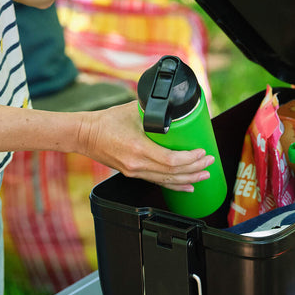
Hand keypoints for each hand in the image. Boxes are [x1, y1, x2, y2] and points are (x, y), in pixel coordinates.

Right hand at [78, 101, 214, 190]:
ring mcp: (135, 172)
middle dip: (196, 168)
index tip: (202, 151)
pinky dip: (175, 185)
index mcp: (138, 148)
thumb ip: (155, 111)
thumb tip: (177, 107)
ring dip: (189, 178)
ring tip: (205, 175)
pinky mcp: (134, 174)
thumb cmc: (106, 121)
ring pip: (168, 181)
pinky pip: (159, 183)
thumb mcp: (134, 110)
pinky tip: (188, 187)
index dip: (190, 159)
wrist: (84, 135)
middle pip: (174, 173)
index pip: (172, 160)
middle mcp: (137, 164)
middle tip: (209, 162)